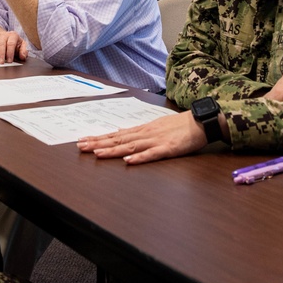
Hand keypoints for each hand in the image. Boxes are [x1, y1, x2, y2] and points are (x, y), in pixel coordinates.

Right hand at [0, 29, 27, 63]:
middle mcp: (3, 36)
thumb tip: (23, 57)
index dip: (10, 52)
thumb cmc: (14, 42)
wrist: (4, 36)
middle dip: (1, 54)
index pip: (11, 43)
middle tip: (1, 63)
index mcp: (12, 35)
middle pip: (1, 44)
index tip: (10, 60)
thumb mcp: (21, 44)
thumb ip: (23, 50)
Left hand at [77, 111, 205, 164]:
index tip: (83, 141)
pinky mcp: (168, 149)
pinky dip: (140, 158)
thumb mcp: (155, 126)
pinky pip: (152, 154)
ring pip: (130, 146)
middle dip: (99, 144)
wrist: (200, 121)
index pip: (116, 134)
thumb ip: (138, 131)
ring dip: (113, 150)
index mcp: (142, 130)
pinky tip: (128, 161)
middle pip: (118, 139)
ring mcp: (156, 141)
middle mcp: (145, 134)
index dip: (99, 138)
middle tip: (81, 147)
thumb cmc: (179, 125)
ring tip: (97, 154)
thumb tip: (120, 131)